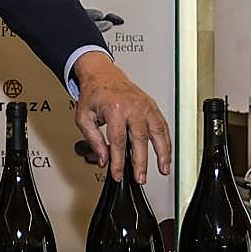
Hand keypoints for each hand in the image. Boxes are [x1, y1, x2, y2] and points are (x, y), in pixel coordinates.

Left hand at [72, 51, 171, 183]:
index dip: (118, 161)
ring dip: (162, 153)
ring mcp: (145, 105)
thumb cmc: (93, 94)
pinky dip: (166, 141)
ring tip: (164, 169)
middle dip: (141, 162)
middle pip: (139, 139)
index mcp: (114, 108)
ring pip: (158, 132)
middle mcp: (133, 106)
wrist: (101, 74)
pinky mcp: (151, 105)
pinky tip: (166, 154)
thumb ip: (93, 140)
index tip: (118, 173)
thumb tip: (103, 159)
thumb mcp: (83, 117)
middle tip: (140, 177)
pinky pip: (162, 125)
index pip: (117, 141)